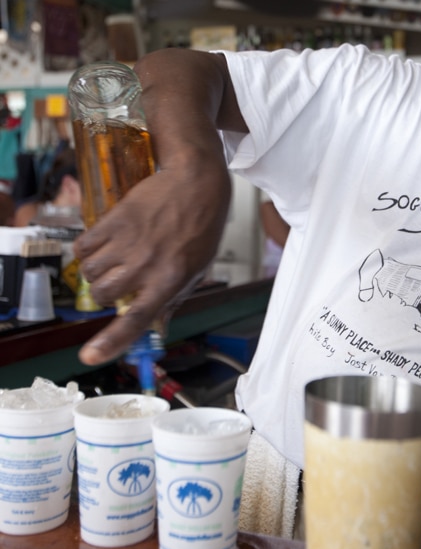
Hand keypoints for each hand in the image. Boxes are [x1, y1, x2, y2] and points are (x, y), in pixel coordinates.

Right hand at [74, 154, 230, 365]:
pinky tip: (105, 243)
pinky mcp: (113, 221)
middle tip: (121, 279)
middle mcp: (147, 265)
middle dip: (106, 293)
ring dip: (96, 271)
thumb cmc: (201, 229)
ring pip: (89, 273)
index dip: (111, 341)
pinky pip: (82, 247)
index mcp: (171, 281)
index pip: (137, 318)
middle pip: (102, 296)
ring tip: (115, 257)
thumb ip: (173, 300)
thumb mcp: (196, 270)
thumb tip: (158, 329)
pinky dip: (87, 250)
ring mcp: (128, 242)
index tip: (90, 356)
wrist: (196, 183)